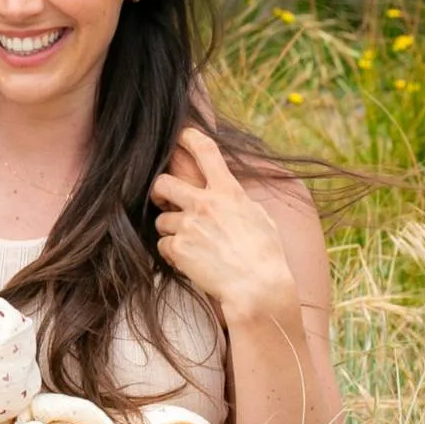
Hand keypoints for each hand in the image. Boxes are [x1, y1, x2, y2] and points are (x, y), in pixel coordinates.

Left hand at [150, 128, 297, 320]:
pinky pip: (164, 246)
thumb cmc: (266, 255)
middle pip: (163, 183)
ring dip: (171, 232)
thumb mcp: (260, 218)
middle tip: (164, 202)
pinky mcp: (179, 248)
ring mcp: (190, 225)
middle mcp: (206, 203)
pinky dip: (173, 255)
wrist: (258, 288)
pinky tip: (191, 263)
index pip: (206, 151)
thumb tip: (230, 196)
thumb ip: (239, 202)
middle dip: (158, 192)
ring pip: (162, 220)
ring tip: (191, 246)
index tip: (180, 135)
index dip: (189, 137)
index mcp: (229, 192)